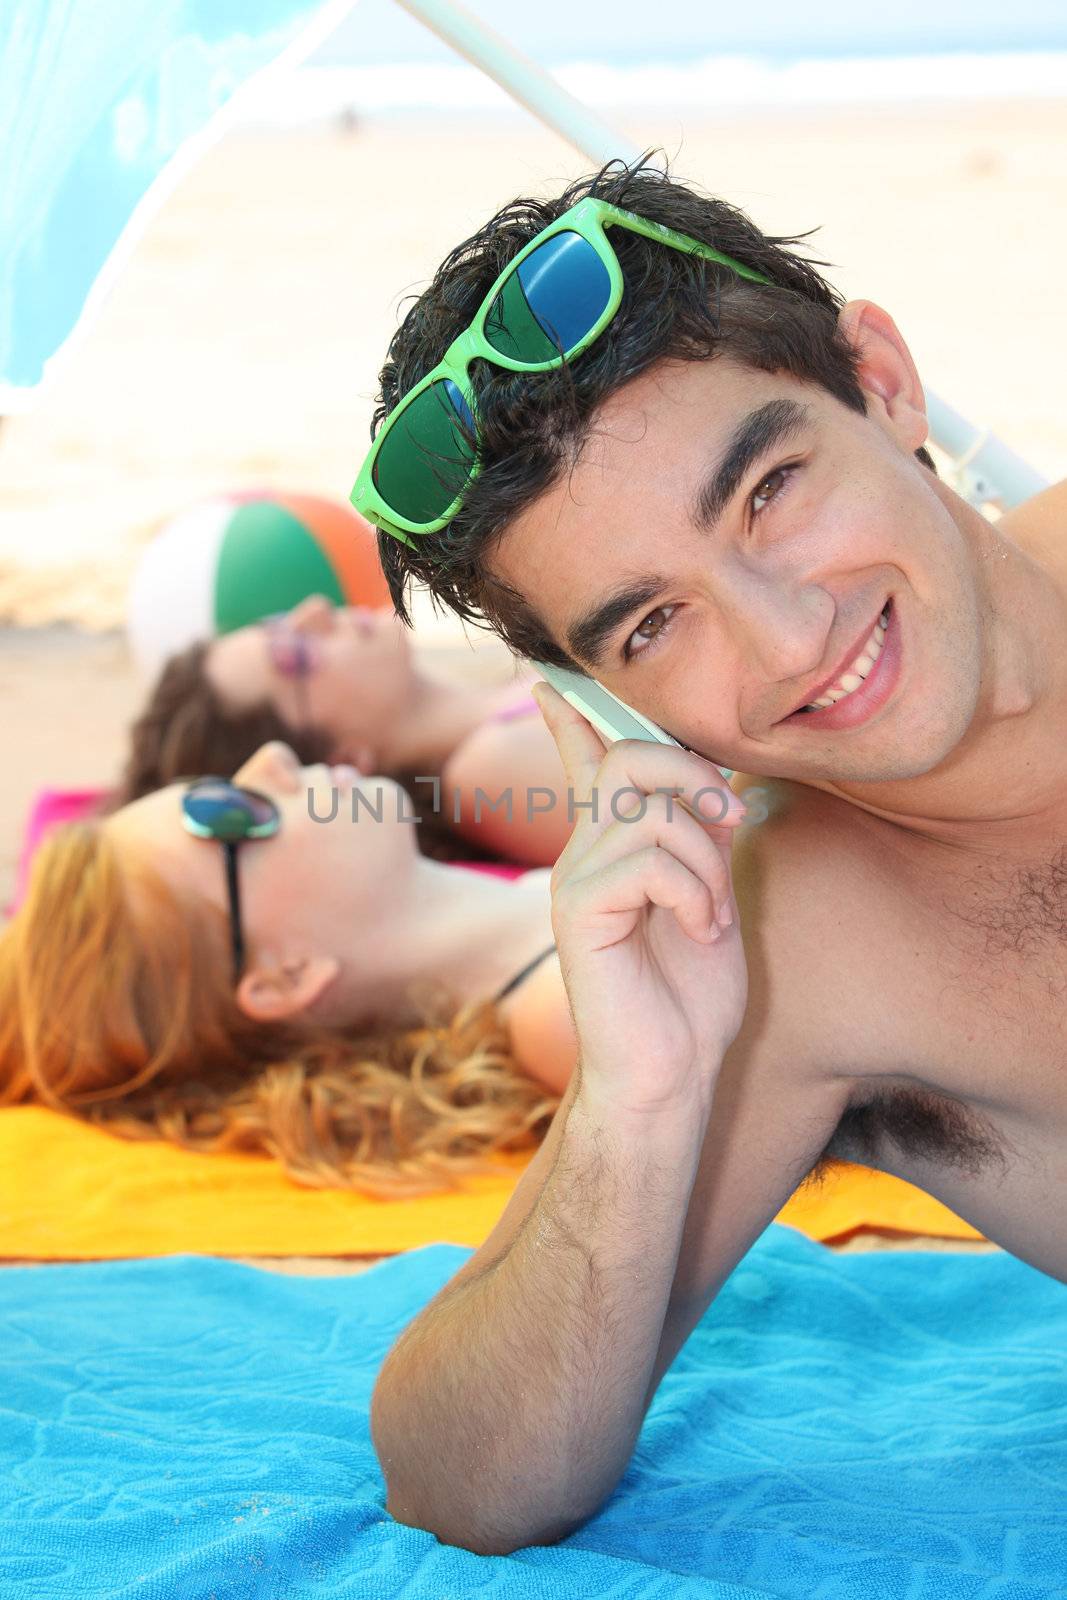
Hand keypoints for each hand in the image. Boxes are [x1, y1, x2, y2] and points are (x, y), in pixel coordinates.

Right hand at [532, 682, 750, 1120]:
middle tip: (731, 825)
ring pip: (653, 810)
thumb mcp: (709, 901)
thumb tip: (716, 789)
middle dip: (694, 776)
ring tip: (713, 913)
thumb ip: (704, 845)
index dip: (572, 721)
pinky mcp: (578, 911)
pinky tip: (698, 929)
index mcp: (612, 850)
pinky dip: (695, 892)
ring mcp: (576, 879)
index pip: (585, 766)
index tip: (551, 685)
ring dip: (708, 859)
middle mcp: (584, 854)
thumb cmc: (690, 998)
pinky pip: (650, 860)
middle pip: (630, 757)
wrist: (669, 1073)